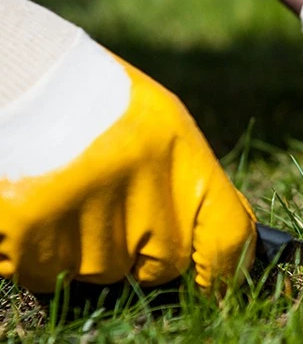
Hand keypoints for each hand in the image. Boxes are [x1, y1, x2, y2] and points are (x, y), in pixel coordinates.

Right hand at [0, 33, 256, 292]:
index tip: (215, 281)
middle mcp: (142, 190)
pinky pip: (46, 273)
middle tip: (112, 203)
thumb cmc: (98, 101)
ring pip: (100, 272)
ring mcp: (87, 213)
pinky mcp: (31, 229)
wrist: (23, 74)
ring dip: (85, 247)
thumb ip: (193, 186)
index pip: (227, 237)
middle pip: (162, 265)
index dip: (225, 269)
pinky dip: (39, 251)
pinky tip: (39, 203)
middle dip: (142, 250)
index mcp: (182, 158)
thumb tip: (223, 249)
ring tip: (69, 191)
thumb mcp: (164, 127)